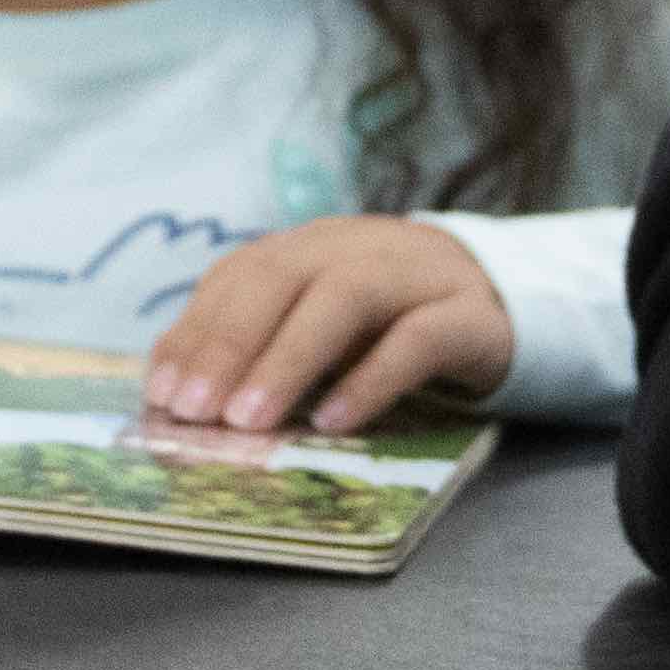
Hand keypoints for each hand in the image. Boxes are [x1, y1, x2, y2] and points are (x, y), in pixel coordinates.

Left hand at [143, 221, 513, 435]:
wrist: (507, 306)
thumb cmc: (390, 328)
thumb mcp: (319, 331)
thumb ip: (256, 347)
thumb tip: (173, 389)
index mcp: (310, 248)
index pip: (240, 276)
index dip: (196, 331)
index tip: (163, 393)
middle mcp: (355, 248)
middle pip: (281, 278)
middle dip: (228, 344)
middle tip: (195, 411)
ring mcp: (415, 276)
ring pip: (344, 299)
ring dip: (288, 359)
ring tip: (250, 421)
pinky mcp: (469, 316)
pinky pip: (419, 338)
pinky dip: (372, 378)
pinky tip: (335, 421)